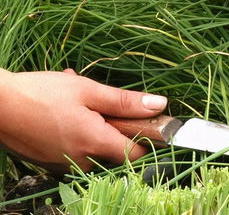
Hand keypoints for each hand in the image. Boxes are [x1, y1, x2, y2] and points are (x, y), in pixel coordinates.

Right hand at [0, 68, 166, 171]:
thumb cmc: (43, 93)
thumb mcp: (89, 91)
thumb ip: (126, 101)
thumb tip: (160, 105)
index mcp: (95, 144)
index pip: (135, 154)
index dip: (146, 136)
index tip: (146, 119)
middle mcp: (81, 160)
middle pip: (113, 147)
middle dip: (111, 120)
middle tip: (97, 97)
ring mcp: (63, 163)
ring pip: (92, 142)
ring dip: (92, 119)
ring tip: (76, 96)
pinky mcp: (50, 160)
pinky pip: (74, 144)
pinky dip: (76, 126)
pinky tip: (63, 107)